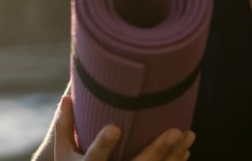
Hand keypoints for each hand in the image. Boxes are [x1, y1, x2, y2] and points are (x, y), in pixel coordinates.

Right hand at [52, 95, 195, 160]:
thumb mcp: (63, 152)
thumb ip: (65, 125)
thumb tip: (67, 96)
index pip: (95, 156)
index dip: (104, 144)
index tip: (115, 128)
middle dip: (156, 150)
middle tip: (174, 131)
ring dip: (174, 156)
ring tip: (188, 135)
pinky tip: (185, 152)